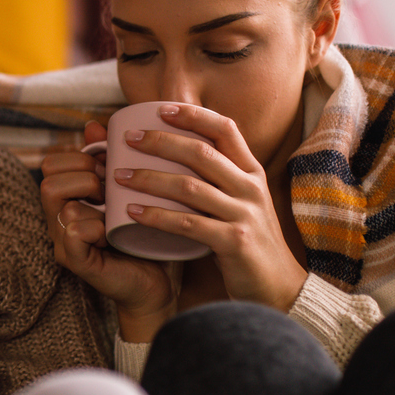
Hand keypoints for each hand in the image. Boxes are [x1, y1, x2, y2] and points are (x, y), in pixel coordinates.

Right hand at [39, 120, 175, 341]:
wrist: (160, 285)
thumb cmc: (148, 237)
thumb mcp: (134, 192)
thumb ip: (115, 161)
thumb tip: (96, 125)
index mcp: (70, 199)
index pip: (52, 162)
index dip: (79, 156)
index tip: (110, 166)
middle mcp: (59, 219)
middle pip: (47, 177)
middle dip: (82, 172)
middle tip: (111, 185)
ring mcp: (64, 241)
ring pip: (55, 200)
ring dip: (88, 194)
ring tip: (111, 205)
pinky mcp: (76, 262)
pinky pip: (71, 232)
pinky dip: (92, 225)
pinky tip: (110, 230)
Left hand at [110, 103, 305, 311]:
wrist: (277, 287)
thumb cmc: (246, 241)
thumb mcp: (239, 202)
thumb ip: (214, 178)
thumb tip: (172, 150)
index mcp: (251, 172)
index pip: (225, 129)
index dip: (194, 115)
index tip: (161, 107)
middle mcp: (250, 187)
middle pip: (201, 153)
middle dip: (160, 141)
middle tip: (126, 139)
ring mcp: (244, 214)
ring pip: (189, 187)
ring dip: (148, 178)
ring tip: (116, 176)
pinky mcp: (234, 242)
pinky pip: (188, 224)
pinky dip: (156, 216)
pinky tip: (131, 211)